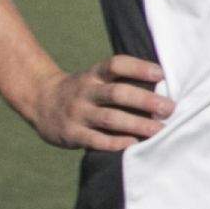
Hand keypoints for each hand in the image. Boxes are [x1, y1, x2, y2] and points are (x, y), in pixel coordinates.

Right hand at [24, 54, 170, 152]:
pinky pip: (97, 140)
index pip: (115, 65)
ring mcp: (77, 113)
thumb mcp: (96, 79)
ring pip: (110, 118)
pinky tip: (135, 143)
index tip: (161, 74)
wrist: (40, 102)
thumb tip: (165, 90)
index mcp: (94, 74)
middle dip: (145, 101)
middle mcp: (85, 92)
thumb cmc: (84, 92)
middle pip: (117, 93)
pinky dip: (118, 142)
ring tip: (159, 130)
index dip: (139, 68)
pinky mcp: (72, 134)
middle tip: (169, 108)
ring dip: (137, 124)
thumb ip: (121, 82)